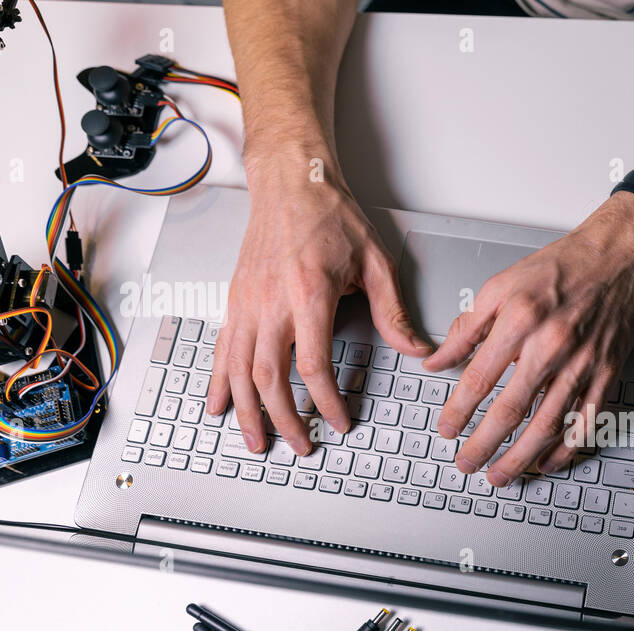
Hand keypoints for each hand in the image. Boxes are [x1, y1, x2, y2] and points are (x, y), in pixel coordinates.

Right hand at [207, 167, 430, 456]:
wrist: (291, 180)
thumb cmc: (330, 214)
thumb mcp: (375, 260)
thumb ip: (393, 311)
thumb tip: (415, 348)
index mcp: (308, 293)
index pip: (312, 365)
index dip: (326, 401)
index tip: (340, 421)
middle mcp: (270, 301)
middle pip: (268, 376)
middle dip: (284, 419)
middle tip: (302, 446)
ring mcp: (246, 302)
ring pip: (238, 370)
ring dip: (247, 412)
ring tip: (258, 442)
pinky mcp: (234, 300)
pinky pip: (221, 349)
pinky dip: (218, 382)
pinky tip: (219, 406)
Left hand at [425, 191, 633, 485]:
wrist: (617, 257)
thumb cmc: (561, 268)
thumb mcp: (501, 285)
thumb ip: (467, 327)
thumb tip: (437, 360)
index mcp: (520, 319)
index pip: (480, 378)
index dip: (459, 411)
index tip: (447, 430)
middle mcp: (552, 344)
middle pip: (511, 411)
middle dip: (484, 445)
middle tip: (466, 464)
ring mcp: (582, 363)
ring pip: (548, 425)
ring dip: (521, 457)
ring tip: (501, 475)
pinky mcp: (606, 373)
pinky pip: (585, 422)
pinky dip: (565, 448)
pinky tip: (547, 463)